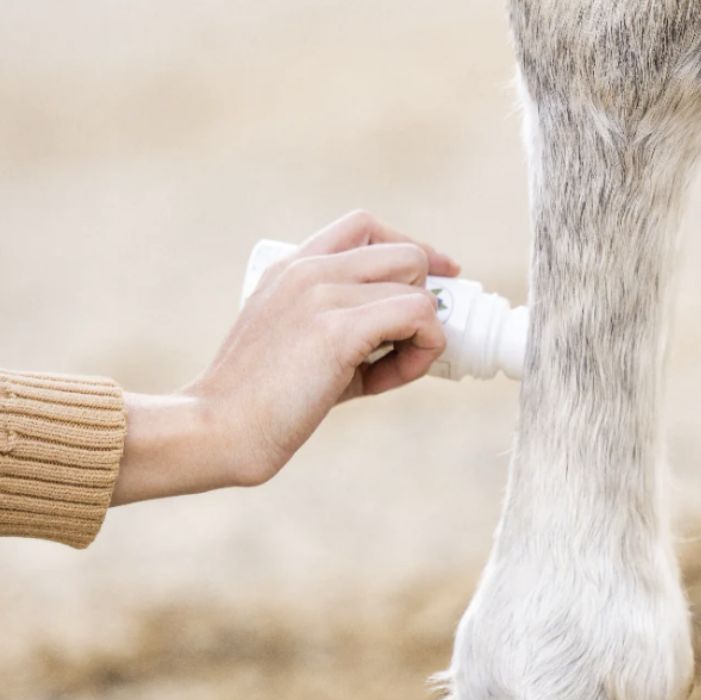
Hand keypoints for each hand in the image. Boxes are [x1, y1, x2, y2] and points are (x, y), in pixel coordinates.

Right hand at [112, 210, 458, 504]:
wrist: (220, 428)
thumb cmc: (262, 402)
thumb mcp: (302, 347)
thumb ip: (347, 330)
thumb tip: (408, 337)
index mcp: (292, 267)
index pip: (366, 227)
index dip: (411, 248)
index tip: (437, 277)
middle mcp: (309, 269)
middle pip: (406, 253)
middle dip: (425, 296)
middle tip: (413, 342)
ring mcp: (323, 293)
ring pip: (418, 287)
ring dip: (424, 334)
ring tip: (395, 370)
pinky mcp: (339, 328)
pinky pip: (418, 316)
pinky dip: (422, 351)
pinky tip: (393, 378)